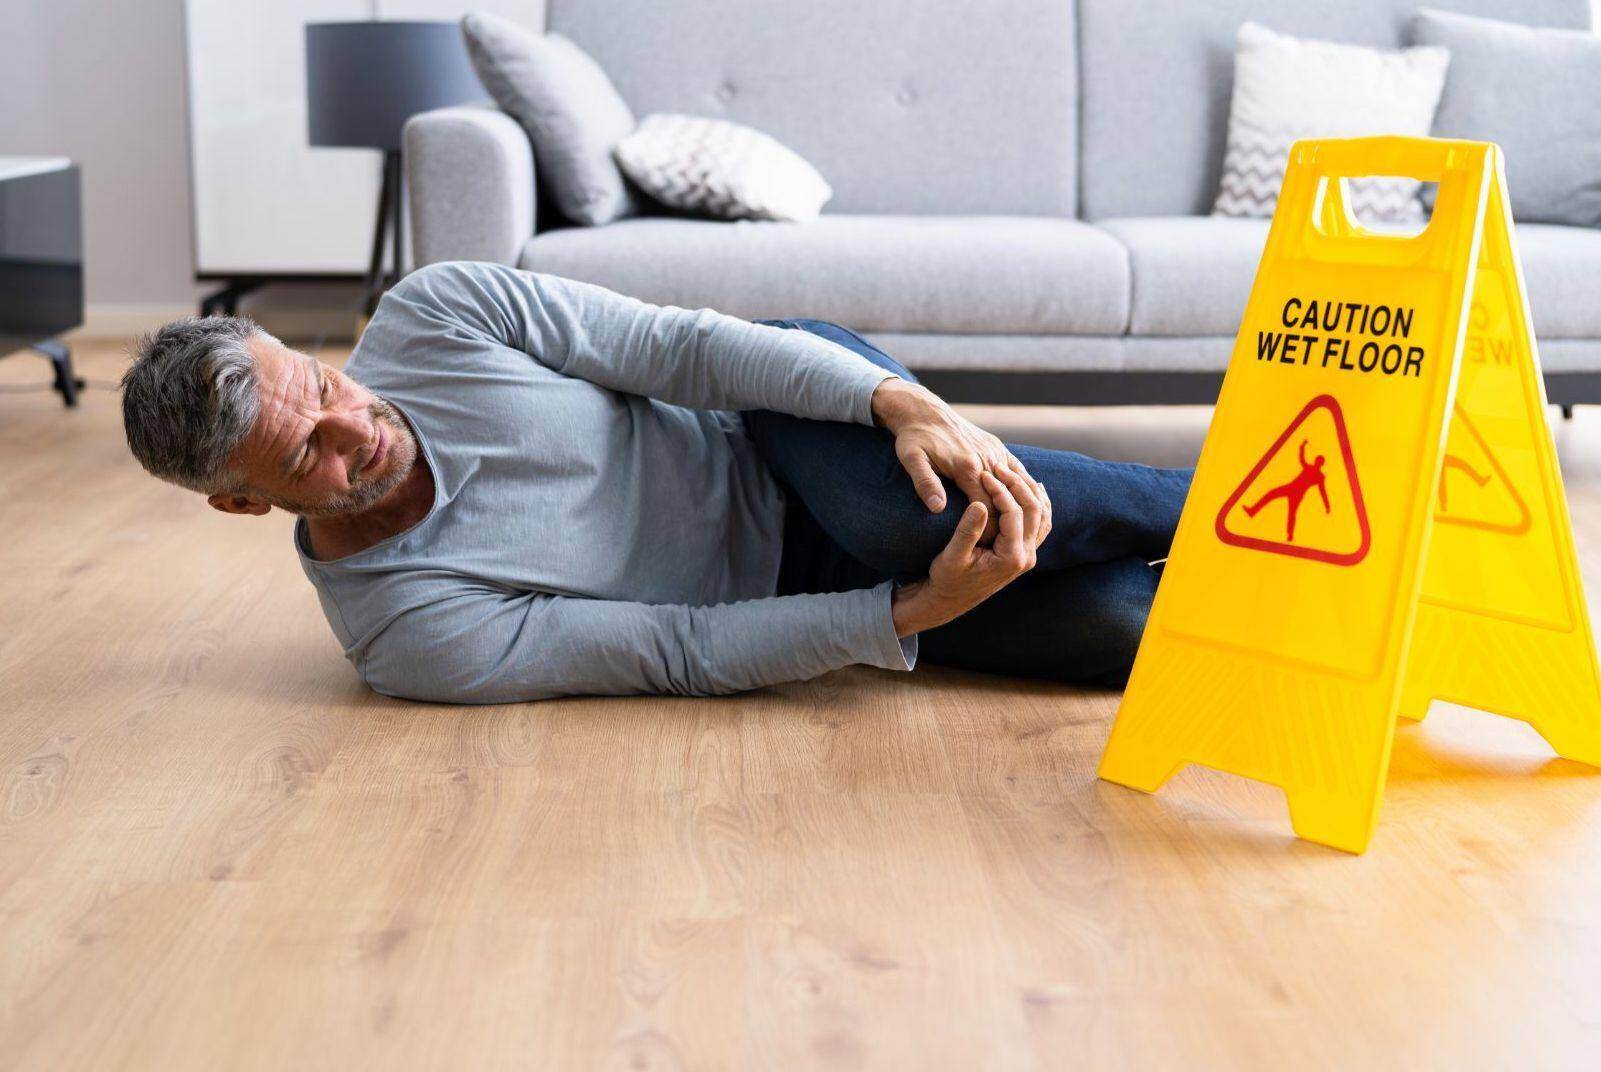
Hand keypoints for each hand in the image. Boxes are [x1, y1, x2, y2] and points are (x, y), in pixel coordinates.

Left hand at [871, 378, 1045, 544]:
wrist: (923, 410)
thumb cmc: (913, 438)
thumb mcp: (911, 460)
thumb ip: (925, 484)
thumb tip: (937, 509)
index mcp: (967, 467)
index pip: (987, 508)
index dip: (989, 532)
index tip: (987, 551)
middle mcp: (986, 459)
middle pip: (1006, 500)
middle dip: (1006, 525)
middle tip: (1004, 548)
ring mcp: (994, 451)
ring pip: (1018, 485)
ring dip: (1018, 507)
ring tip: (1016, 531)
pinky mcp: (996, 446)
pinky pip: (1017, 469)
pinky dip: (1022, 487)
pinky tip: (1022, 504)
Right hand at [891, 469, 1050, 636]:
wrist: (949, 601)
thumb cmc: (947, 579)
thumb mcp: (952, 556)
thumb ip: (968, 531)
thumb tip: (980, 504)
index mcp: (1011, 558)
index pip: (1014, 513)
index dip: (1000, 490)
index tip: (984, 474)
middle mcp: (1026, 557)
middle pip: (1034, 511)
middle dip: (1017, 485)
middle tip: (998, 467)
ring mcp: (1028, 556)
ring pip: (1042, 516)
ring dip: (1030, 492)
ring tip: (1013, 472)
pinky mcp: (1024, 553)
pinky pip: (1040, 524)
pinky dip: (1037, 504)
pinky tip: (1030, 489)